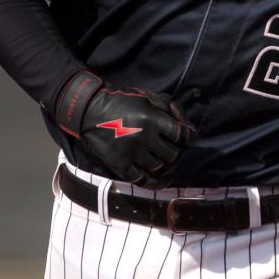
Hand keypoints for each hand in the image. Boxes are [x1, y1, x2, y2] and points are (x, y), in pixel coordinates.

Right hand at [78, 85, 195, 187]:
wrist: (90, 110)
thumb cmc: (121, 101)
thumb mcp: (146, 96)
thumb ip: (167, 106)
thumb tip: (184, 122)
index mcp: (152, 119)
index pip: (182, 135)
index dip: (188, 137)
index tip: (186, 137)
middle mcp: (144, 137)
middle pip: (173, 154)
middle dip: (176, 152)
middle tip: (174, 149)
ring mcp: (131, 153)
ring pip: (159, 167)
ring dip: (165, 166)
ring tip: (166, 162)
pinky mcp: (120, 164)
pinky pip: (142, 180)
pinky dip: (154, 183)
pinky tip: (161, 181)